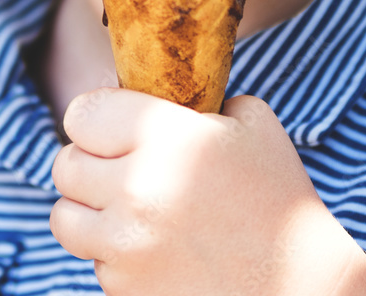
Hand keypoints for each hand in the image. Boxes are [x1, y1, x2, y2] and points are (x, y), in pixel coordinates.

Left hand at [50, 88, 365, 295]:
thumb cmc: (279, 197)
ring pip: (63, 217)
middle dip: (87, 161)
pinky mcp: (124, 290)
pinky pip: (92, 262)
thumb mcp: (250, 122)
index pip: (82, 113)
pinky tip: (152, 248)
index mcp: (165, 136)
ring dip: (87, 209)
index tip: (109, 123)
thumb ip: (197, 99)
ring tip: (124, 206)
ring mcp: (126, 246)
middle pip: (65, 164)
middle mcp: (136, 189)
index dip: (93, 115)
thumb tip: (151, 90)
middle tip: (117, 166)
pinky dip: (112, 254)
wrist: (301, 289)